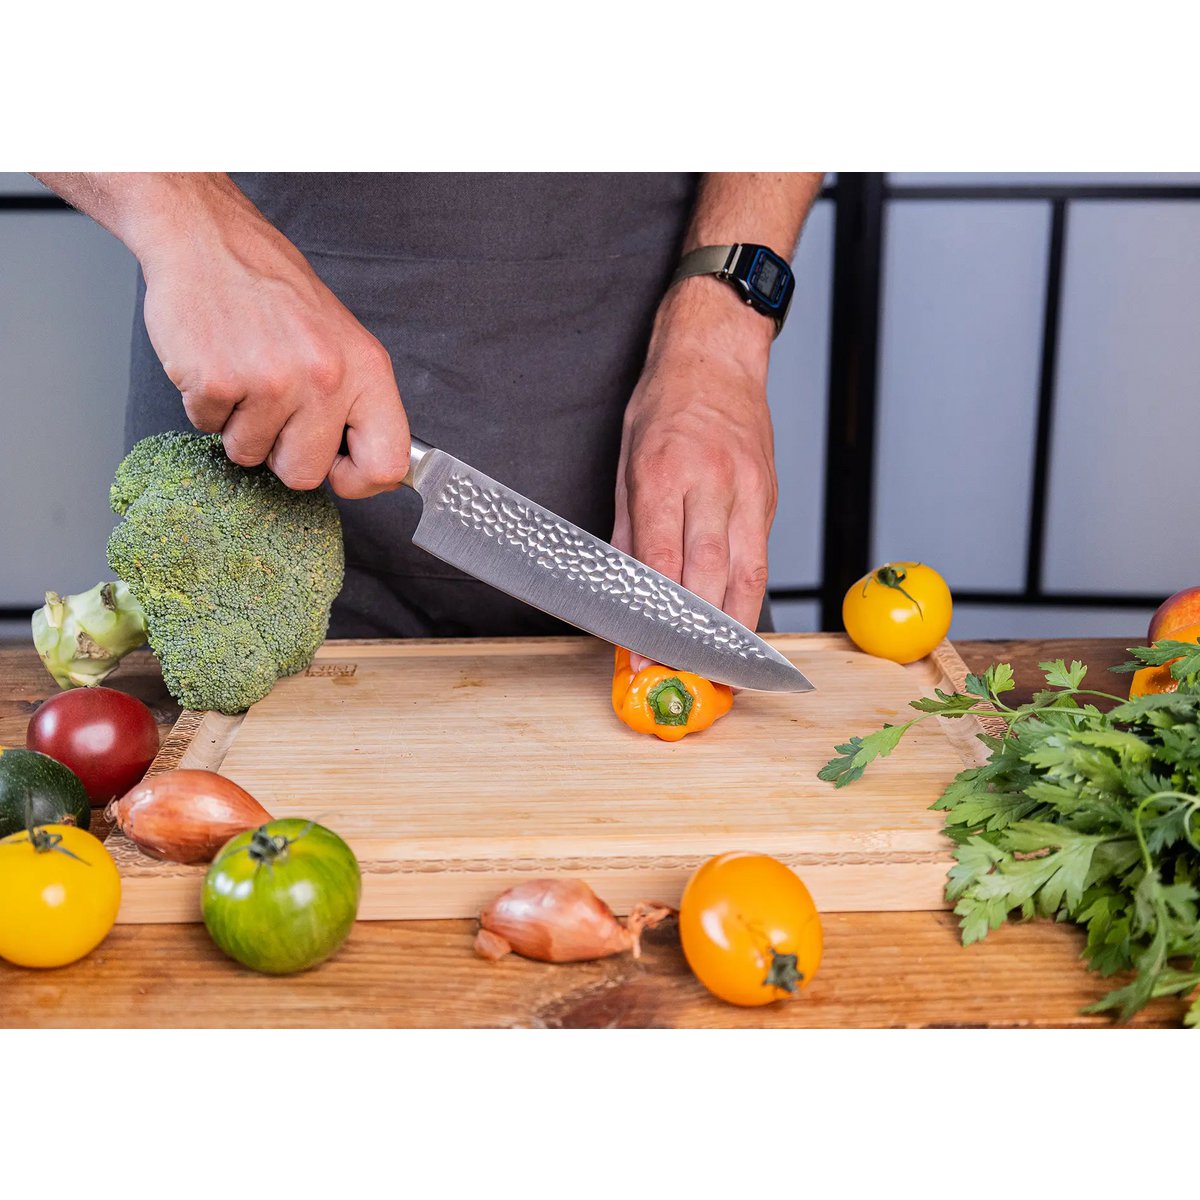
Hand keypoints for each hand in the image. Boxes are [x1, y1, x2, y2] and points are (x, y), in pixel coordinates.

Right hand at [133, 176, 409, 497]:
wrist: (210, 240)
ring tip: (245, 373)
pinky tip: (217, 362)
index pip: (387, 465)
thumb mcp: (342, 342)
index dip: (359, 480)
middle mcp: (325, 377)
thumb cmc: (276, 294)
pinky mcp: (216, 382)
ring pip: (251, 456)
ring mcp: (270, 381)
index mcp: (366, 371)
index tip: (337, 466)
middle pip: (304, 475)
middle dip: (282, 452)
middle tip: (274, 405)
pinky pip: (208, 430)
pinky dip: (207, 405)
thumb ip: (357, 403)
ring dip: (240, 425)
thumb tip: (369, 466)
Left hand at [613, 280, 777, 671]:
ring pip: (746, 575)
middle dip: (693, 636)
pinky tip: (737, 630)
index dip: (651, 617)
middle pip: (709, 576)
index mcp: (664, 472)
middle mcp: (711, 483)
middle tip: (680, 675)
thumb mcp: (625, 462)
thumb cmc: (665, 404)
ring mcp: (748, 491)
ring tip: (717, 672)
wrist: (717, 357)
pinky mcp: (768, 499)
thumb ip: (626, 531)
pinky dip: (749, 600)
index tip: (642, 656)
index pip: (659, 561)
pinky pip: (760, 559)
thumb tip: (621, 592)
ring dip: (731, 631)